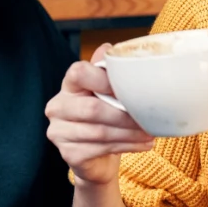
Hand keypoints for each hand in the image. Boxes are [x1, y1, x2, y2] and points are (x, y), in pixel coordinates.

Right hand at [45, 45, 153, 185]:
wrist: (96, 158)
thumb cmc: (104, 119)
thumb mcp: (106, 94)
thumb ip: (107, 72)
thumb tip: (112, 48)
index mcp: (68, 86)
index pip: (79, 73)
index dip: (104, 79)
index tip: (130, 87)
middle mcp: (57, 107)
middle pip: (92, 108)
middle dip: (124, 115)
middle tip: (148, 118)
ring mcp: (59, 132)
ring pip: (99, 131)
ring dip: (129, 133)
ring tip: (150, 133)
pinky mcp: (68, 154)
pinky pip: (100, 149)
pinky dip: (126, 146)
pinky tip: (141, 144)